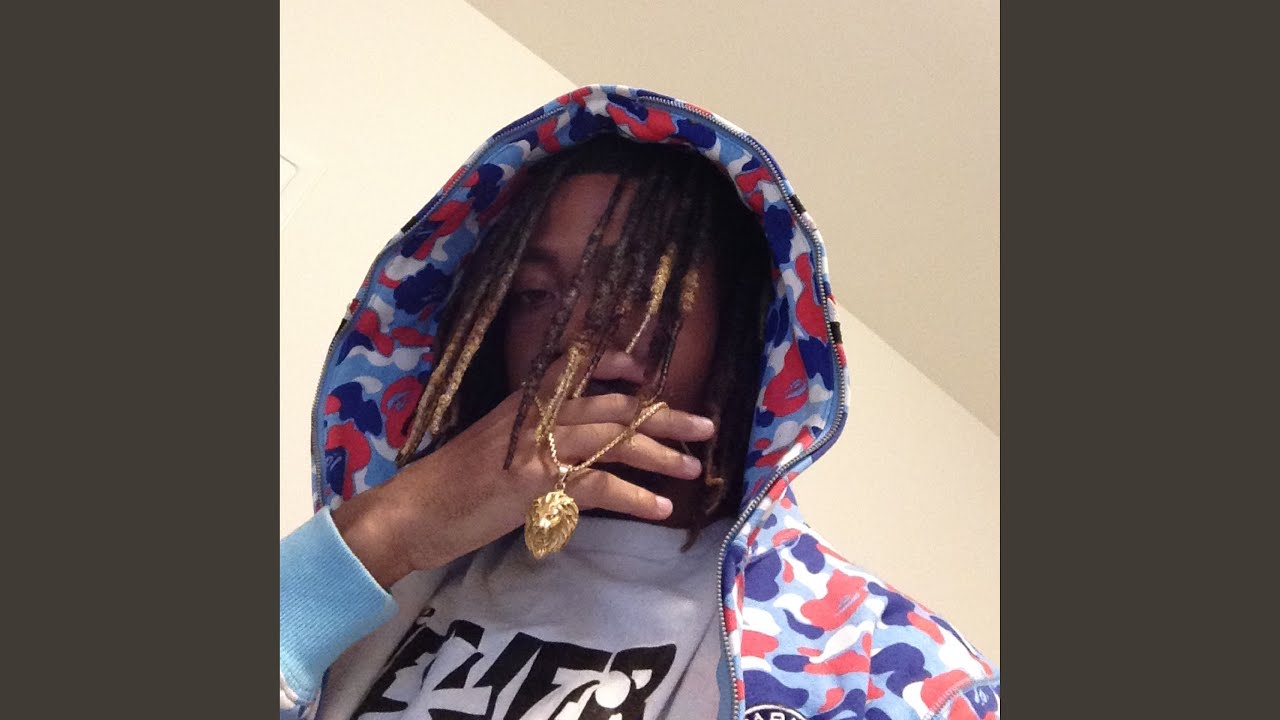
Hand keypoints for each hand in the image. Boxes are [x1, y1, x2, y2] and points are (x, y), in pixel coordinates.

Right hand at [331, 350, 716, 587]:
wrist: (414, 510)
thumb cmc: (452, 483)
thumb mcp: (494, 442)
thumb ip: (533, 433)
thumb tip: (578, 445)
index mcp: (524, 401)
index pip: (578, 368)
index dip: (617, 367)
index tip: (646, 373)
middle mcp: (535, 414)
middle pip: (613, 406)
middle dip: (664, 416)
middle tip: (704, 426)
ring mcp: (537, 446)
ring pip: (614, 440)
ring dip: (660, 454)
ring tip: (692, 467)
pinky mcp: (537, 483)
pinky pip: (600, 484)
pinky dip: (634, 496)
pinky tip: (659, 508)